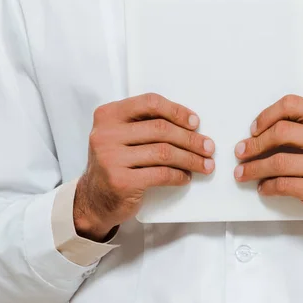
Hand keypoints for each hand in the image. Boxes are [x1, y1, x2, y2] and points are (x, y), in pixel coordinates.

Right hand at [75, 94, 214, 241]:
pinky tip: (185, 177)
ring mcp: (111, 158)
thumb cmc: (116, 162)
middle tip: (208, 147)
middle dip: (190, 139)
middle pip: (161, 129)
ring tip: (205, 164)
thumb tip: (190, 123)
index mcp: (109, 115)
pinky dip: (178, 175)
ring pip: (164, 152)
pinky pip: (160, 174)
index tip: (195, 122)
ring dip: (190, 158)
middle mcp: (106, 134)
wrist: (94, 199)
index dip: (176, 111)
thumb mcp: (122, 135)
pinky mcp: (121, 181)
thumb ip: (145, 123)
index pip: (150, 103)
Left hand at [234, 95, 302, 245]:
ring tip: (242, 172)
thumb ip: (302, 127)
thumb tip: (258, 130)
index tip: (254, 128)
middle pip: (282, 132)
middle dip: (255, 143)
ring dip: (254, 167)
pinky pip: (284, 185)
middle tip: (241, 151)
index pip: (292, 104)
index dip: (267, 115)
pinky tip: (263, 187)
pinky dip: (267, 186)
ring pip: (280, 161)